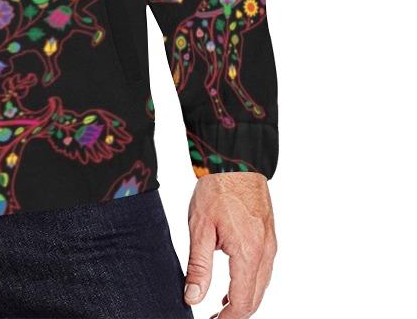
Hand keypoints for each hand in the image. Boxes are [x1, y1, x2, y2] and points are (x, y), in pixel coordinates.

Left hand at [183, 172, 276, 317]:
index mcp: (248, 254)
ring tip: (220, 307)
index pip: (242, 302)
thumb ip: (198, 266)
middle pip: (255, 299)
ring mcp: (270, 246)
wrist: (236, 161)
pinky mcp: (269, 237)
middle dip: (236, 314)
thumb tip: (193, 297)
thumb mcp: (200, 228)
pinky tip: (233, 284)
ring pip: (261, 286)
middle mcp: (265, 254)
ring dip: (244, 300)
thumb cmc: (217, 189)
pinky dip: (250, 284)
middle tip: (215, 318)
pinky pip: (263, 271)